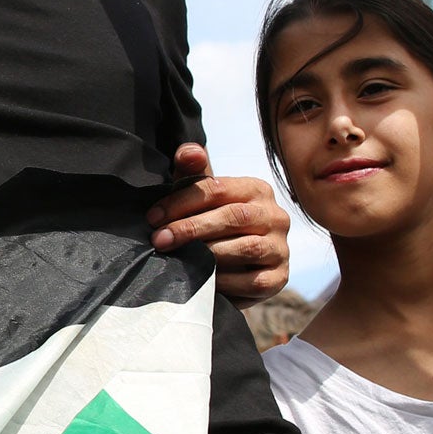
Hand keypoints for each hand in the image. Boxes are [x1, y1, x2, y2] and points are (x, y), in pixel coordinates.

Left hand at [146, 143, 290, 302]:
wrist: (234, 268)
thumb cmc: (212, 224)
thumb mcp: (199, 198)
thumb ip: (191, 172)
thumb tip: (189, 151)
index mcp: (256, 189)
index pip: (218, 189)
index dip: (182, 202)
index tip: (153, 217)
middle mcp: (275, 215)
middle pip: (233, 216)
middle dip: (191, 228)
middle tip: (160, 240)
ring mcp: (280, 248)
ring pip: (246, 248)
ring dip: (208, 255)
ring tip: (179, 259)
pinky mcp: (279, 278)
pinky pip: (252, 281)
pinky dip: (226, 282)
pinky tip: (202, 282)